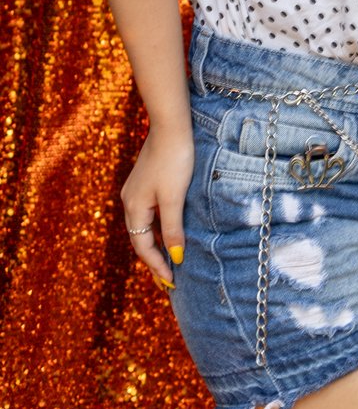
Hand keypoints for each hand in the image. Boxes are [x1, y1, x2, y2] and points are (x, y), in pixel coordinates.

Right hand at [120, 122, 193, 286]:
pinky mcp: (146, 182)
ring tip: (170, 262)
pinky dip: (159, 229)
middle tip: (169, 281)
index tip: (171, 283)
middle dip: (154, 260)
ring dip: (157, 245)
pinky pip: (150, 214)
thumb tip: (176, 258)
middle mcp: (130, 201)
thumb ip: (173, 229)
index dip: (157, 266)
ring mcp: (137, 191)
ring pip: (145, 226)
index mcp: (134, 208)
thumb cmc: (174, 160)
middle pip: (141, 239)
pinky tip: (169, 233)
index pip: (143, 247)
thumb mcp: (175, 197)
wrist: (171, 125)